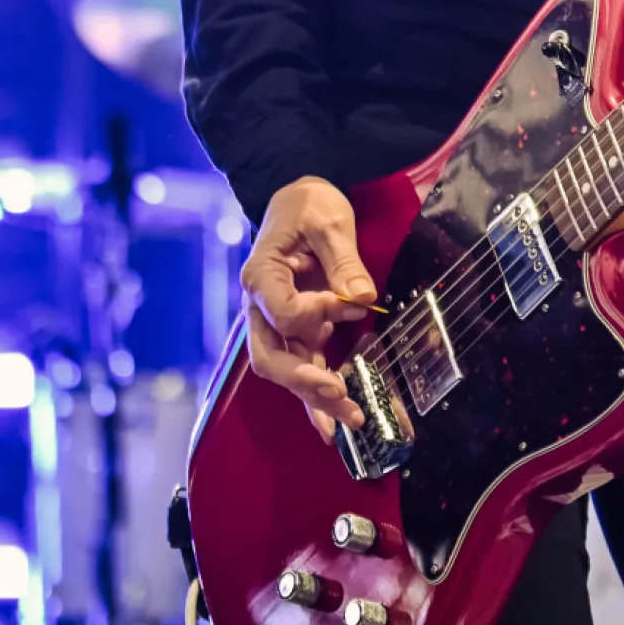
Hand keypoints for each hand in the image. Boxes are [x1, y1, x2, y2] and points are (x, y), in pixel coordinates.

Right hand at [240, 176, 375, 442]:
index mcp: (262, 275)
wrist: (299, 200)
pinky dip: (315, 396)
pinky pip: (301, 368)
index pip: (282, 312)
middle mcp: (260, 306)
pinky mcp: (295, 331)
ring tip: (348, 421)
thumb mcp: (330, 222)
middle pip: (270, 356)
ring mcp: (275, 322)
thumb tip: (363, 299)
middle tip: (339, 392)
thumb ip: (344, 261)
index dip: (316, 313)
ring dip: (314, 397)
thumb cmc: (309, 205)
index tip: (347, 303)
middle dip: (304, 379)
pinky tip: (332, 424)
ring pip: (286, 370)